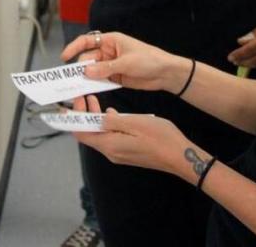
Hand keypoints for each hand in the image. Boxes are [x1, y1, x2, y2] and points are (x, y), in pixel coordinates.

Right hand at [61, 31, 185, 92]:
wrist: (165, 73)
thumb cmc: (149, 60)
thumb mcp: (126, 63)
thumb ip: (106, 68)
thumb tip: (86, 71)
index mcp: (111, 41)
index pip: (87, 41)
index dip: (74, 47)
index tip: (64, 57)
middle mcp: (108, 52)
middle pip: (88, 58)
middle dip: (81, 68)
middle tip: (74, 79)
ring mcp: (111, 65)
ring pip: (93, 71)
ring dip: (87, 78)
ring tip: (79, 86)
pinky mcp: (115, 77)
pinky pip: (100, 80)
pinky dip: (95, 85)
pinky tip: (91, 91)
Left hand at [72, 95, 194, 176]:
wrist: (180, 157)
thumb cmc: (160, 138)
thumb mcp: (135, 122)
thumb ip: (113, 121)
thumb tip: (99, 118)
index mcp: (110, 145)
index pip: (81, 133)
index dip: (75, 117)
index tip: (77, 101)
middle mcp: (111, 153)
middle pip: (89, 134)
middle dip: (85, 115)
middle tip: (87, 97)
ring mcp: (119, 154)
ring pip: (100, 135)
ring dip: (96, 119)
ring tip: (97, 101)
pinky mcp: (127, 153)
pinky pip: (110, 138)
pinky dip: (107, 125)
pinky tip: (113, 114)